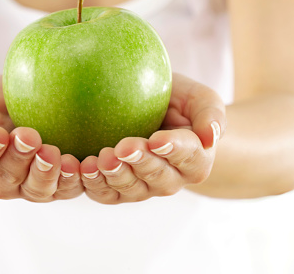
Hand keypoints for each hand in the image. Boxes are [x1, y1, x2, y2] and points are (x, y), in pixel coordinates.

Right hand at [0, 75, 82, 201]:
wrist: (17, 105)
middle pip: (7, 178)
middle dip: (18, 158)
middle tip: (29, 136)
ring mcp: (29, 185)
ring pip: (36, 189)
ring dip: (45, 173)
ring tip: (52, 153)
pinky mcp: (57, 183)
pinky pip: (65, 189)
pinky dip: (72, 180)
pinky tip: (78, 165)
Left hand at [80, 73, 225, 203]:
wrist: (155, 112)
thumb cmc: (178, 101)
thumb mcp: (199, 98)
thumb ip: (211, 113)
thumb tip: (210, 136)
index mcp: (195, 159)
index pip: (187, 156)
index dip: (173, 149)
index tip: (157, 139)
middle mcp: (170, 179)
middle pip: (157, 177)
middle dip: (140, 163)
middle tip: (123, 147)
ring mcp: (143, 187)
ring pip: (130, 189)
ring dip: (114, 176)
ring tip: (101, 159)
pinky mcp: (117, 189)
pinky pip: (106, 193)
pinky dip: (93, 184)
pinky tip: (83, 169)